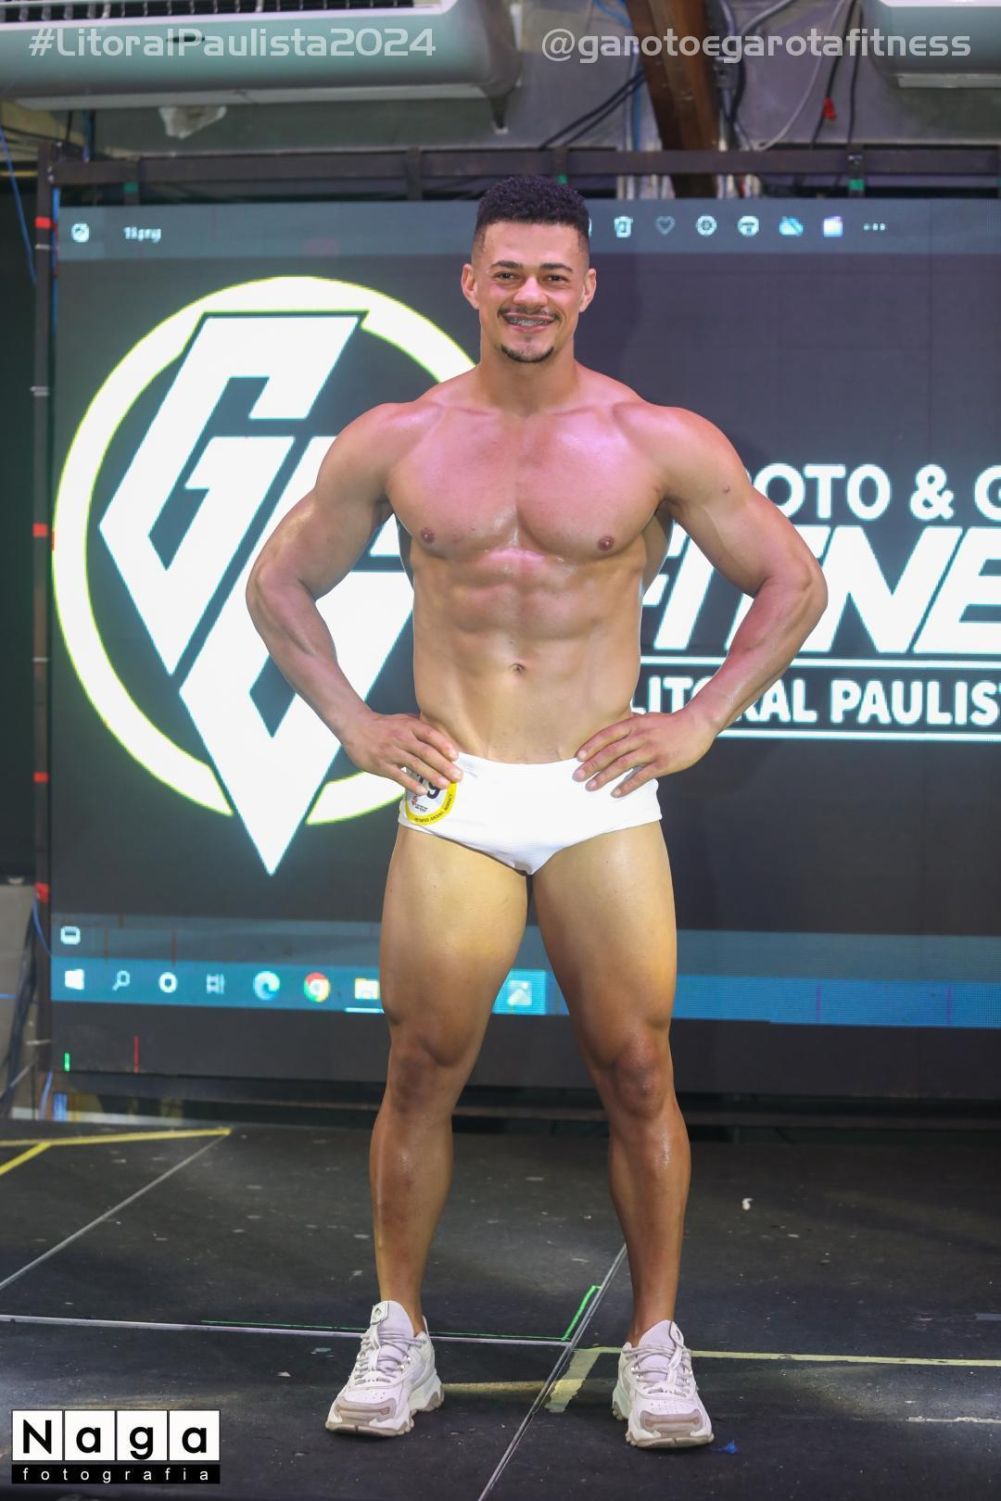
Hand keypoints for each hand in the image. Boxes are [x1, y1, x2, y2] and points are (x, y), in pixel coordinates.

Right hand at [339, 711, 463, 795]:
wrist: (356, 727)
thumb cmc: (384, 725)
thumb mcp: (403, 719)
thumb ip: (420, 726)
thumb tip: (443, 735)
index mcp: (409, 726)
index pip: (430, 735)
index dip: (444, 745)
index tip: (456, 756)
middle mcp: (401, 738)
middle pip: (426, 752)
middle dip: (443, 765)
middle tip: (457, 776)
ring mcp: (391, 752)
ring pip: (415, 765)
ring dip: (431, 776)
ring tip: (444, 785)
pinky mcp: (381, 765)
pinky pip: (399, 776)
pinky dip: (411, 784)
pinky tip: (423, 791)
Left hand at [573, 707, 717, 795]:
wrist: (698, 723)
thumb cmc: (670, 723)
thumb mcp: (647, 719)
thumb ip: (630, 727)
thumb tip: (611, 736)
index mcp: (635, 724)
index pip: (607, 735)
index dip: (591, 746)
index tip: (577, 758)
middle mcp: (640, 736)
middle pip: (611, 752)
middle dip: (592, 765)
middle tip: (577, 777)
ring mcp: (652, 750)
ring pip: (622, 765)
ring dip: (604, 777)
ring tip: (591, 787)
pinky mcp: (663, 763)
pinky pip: (641, 776)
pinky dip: (627, 786)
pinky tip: (616, 794)